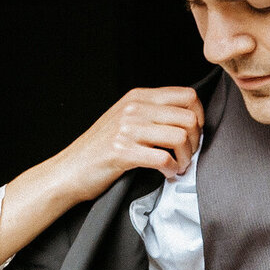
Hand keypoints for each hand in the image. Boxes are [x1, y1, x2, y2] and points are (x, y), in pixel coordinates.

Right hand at [59, 86, 203, 199]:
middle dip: (195, 142)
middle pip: (189, 118)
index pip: (187, 95)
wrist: (70, 169)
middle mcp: (134, 108)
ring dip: (186, 158)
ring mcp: (128, 129)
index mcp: (138, 97)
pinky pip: (164, 158)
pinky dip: (172, 170)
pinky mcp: (123, 152)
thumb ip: (151, 111)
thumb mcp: (126, 118)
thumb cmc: (100, 148)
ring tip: (178, 166)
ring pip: (180, 137)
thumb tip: (187, 117)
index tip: (194, 134)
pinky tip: (167, 174)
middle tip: (187, 155)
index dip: (199, 116)